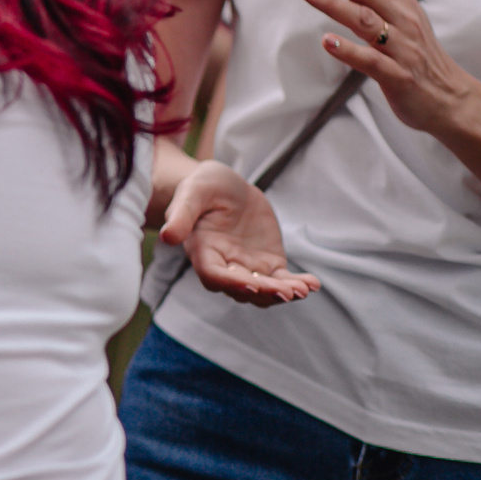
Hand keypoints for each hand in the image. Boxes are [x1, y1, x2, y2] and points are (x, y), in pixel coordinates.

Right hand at [162, 157, 319, 306]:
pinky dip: (297, 285)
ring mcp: (247, 267)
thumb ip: (181, 214)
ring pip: (264, 291)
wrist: (226, 185)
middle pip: (242, 289)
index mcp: (203, 251)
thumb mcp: (193, 192)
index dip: (231, 283)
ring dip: (283, 293)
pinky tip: (313, 284)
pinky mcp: (268, 264)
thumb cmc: (205, 185)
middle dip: (265, 292)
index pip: (214, 275)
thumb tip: (167, 237)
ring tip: (304, 289)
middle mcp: (224, 265)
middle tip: (288, 291)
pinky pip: (283, 280)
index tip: (251, 283)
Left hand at [297, 0, 480, 143]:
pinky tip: (326, 42)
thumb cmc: (417, 48)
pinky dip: (349, 51)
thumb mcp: (403, 4)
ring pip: (366, 20)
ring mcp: (401, 47)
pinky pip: (372, 61)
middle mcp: (402, 18)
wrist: (450, 97)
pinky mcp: (398, 75)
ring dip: (333, 4)